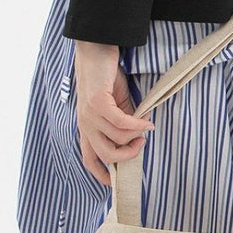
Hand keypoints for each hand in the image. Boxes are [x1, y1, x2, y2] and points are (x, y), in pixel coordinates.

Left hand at [72, 41, 154, 186]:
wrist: (95, 50)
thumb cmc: (106, 76)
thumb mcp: (116, 105)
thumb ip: (123, 123)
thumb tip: (138, 138)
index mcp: (86, 127)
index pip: (88, 159)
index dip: (101, 174)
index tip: (116, 183)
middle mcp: (84, 124)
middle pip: (106, 155)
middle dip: (128, 156)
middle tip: (141, 145)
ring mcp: (89, 114)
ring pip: (118, 138)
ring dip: (136, 136)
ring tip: (146, 126)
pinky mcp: (97, 103)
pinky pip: (121, 123)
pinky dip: (137, 124)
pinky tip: (147, 121)